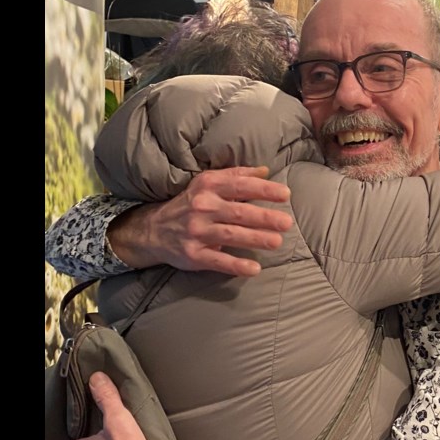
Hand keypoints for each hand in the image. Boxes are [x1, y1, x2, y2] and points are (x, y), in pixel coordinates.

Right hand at [109, 166, 293, 275]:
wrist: (153, 230)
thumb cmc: (191, 204)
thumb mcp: (208, 183)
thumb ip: (237, 175)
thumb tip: (266, 170)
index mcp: (208, 187)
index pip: (240, 186)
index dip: (263, 189)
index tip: (285, 194)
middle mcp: (202, 207)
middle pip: (238, 212)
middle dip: (264, 217)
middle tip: (286, 222)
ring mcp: (197, 232)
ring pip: (230, 235)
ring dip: (255, 238)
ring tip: (277, 241)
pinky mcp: (193, 255)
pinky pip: (217, 261)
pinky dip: (236, 265)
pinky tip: (254, 269)